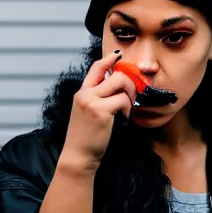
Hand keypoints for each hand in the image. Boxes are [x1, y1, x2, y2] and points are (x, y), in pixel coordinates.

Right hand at [61, 51, 136, 168]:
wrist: (78, 156)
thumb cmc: (87, 137)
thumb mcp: (89, 112)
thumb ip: (99, 97)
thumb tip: (120, 85)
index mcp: (82, 92)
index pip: (96, 67)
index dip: (109, 59)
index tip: (119, 56)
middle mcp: (85, 93)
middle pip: (117, 75)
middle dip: (131, 84)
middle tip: (133, 97)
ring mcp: (91, 101)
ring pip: (122, 84)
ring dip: (130, 98)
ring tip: (124, 112)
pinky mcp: (100, 110)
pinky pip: (123, 101)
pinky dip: (127, 111)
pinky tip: (121, 121)